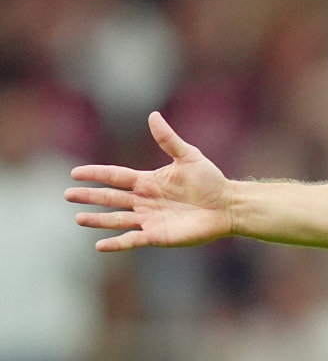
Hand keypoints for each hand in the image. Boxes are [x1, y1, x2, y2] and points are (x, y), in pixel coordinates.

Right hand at [65, 112, 233, 250]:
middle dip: (89, 197)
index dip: (95, 174)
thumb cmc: (210, 180)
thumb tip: (153, 115)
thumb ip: (168, 139)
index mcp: (148, 181)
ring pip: (117, 219)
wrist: (227, 205)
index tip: (75, 173)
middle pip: (110, 198)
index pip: (115, 176)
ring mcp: (149, 219)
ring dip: (97, 220)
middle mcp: (144, 200)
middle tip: (67, 195)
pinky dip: (116, 243)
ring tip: (78, 218)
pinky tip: (100, 245)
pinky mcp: (158, 235)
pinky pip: (133, 240)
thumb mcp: (189, 156)